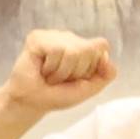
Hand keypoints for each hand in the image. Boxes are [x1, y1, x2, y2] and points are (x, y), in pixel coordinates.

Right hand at [0, 28, 118, 115]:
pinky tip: (42, 70)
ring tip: (51, 76)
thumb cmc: (57, 94)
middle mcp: (70, 38)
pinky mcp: (38, 37)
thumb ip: (106, 75)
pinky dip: (50, 68)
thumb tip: (107, 57)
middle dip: (76, 72)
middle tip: (62, 78)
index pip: (101, 45)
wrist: (32, 103)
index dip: (92, 65)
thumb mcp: (88, 88)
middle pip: (88, 49)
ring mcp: (54, 35)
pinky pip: (55, 50)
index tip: (79, 77)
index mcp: (84, 47)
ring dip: (62, 72)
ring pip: (73, 51)